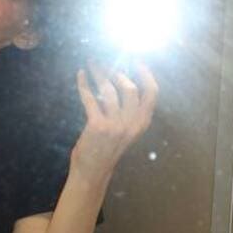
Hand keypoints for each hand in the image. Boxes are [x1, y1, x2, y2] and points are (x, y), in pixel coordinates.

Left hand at [70, 61, 158, 190]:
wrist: (93, 171)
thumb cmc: (107, 149)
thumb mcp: (127, 131)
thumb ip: (128, 112)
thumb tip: (122, 82)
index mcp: (142, 124)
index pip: (152, 94)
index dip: (146, 75)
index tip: (137, 61)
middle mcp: (131, 123)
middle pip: (130, 88)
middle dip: (117, 71)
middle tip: (104, 63)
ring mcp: (115, 125)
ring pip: (109, 90)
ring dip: (99, 73)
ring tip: (92, 63)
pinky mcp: (97, 125)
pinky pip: (90, 98)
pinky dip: (84, 84)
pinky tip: (80, 75)